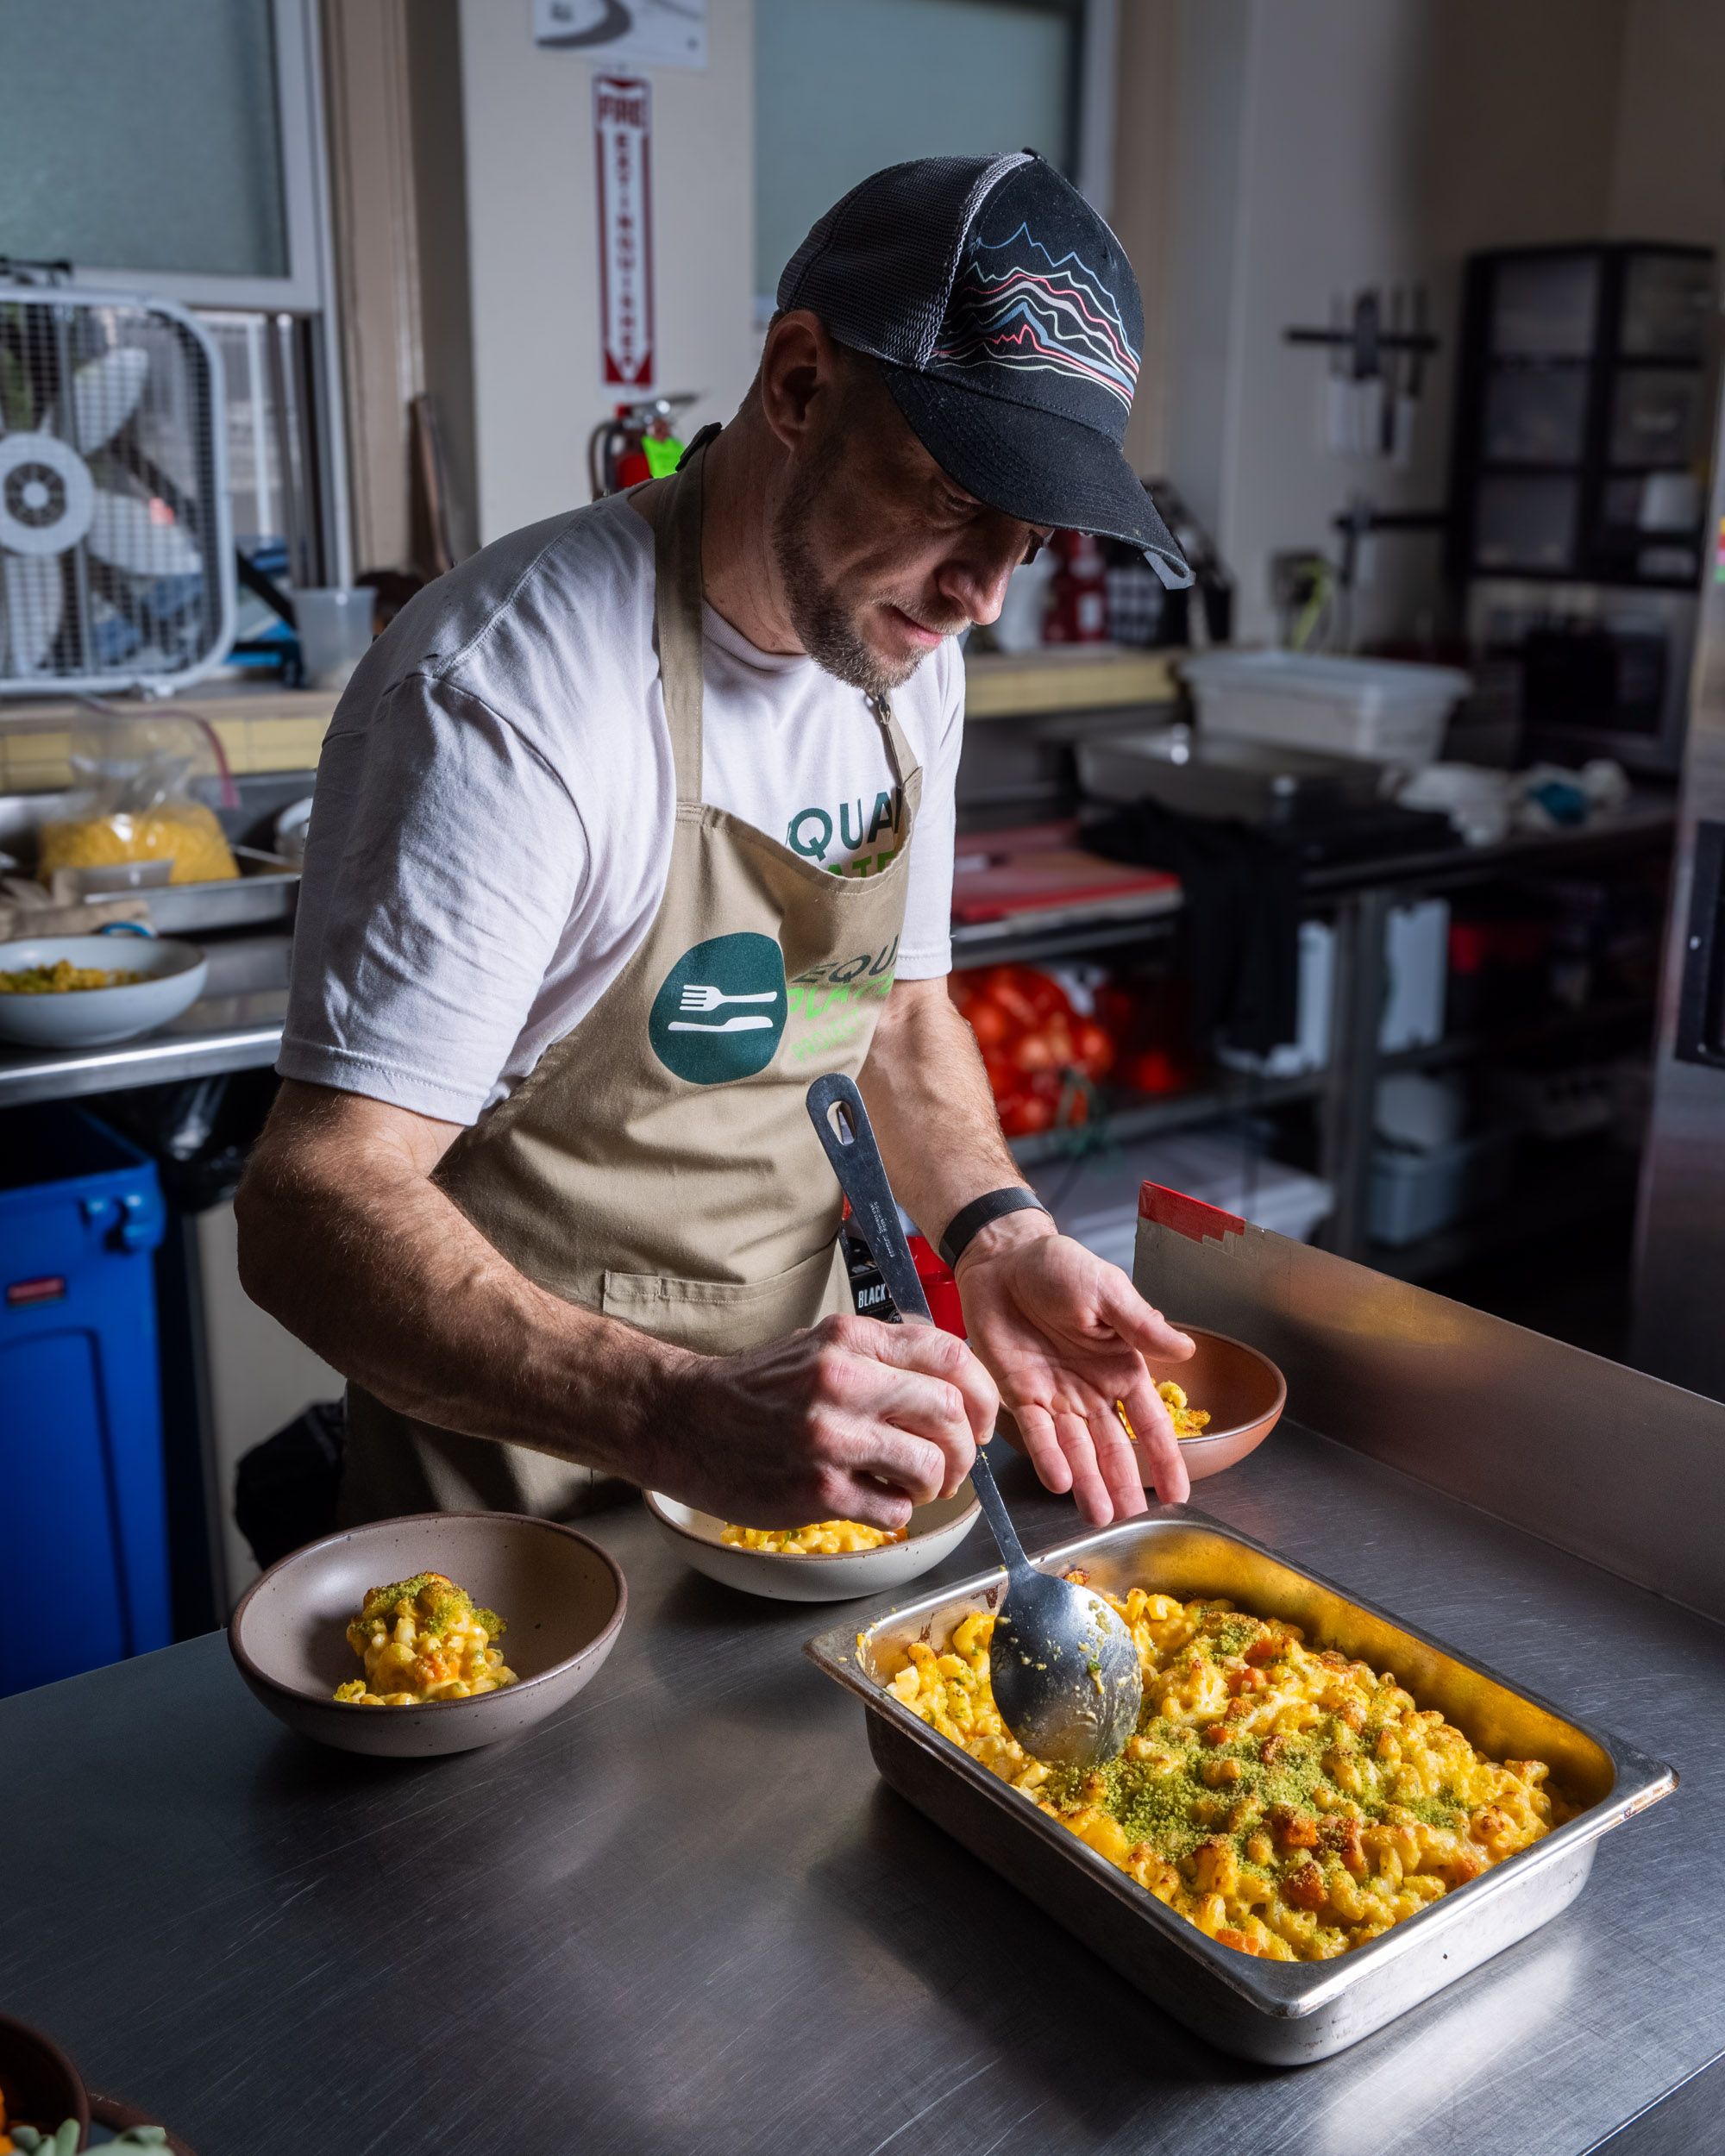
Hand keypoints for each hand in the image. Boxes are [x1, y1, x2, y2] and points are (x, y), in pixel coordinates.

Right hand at [657, 1312, 995, 1531]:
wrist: (683, 1420)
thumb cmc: (758, 1388)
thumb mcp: (820, 1344)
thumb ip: (883, 1355)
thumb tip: (954, 1383)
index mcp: (850, 1338)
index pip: (952, 1355)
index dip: (983, 1394)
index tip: (981, 1421)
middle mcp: (843, 1381)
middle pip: (951, 1413)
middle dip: (965, 1449)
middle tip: (951, 1465)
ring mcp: (830, 1438)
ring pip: (931, 1465)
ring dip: (935, 1484)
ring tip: (912, 1486)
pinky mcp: (817, 1490)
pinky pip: (894, 1509)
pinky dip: (897, 1511)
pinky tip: (874, 1500)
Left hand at [956, 1220, 1193, 1521]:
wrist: (1003, 1260)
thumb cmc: (1058, 1267)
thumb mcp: (1107, 1291)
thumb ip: (1142, 1325)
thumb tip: (1186, 1351)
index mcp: (1121, 1367)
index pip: (1150, 1422)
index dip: (1164, 1458)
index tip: (1178, 1493)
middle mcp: (1092, 1391)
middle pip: (1113, 1447)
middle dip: (1123, 1483)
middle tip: (1131, 1518)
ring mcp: (1056, 1397)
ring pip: (1077, 1450)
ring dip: (1088, 1483)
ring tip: (1100, 1516)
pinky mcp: (1020, 1395)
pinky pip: (1037, 1434)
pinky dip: (1048, 1458)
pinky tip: (1061, 1482)